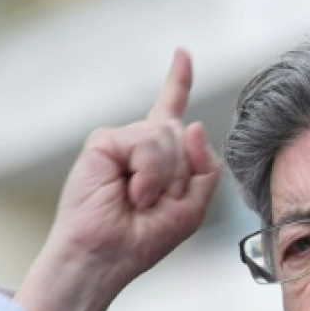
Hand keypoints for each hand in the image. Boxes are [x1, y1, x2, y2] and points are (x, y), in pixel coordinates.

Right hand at [16, 48, 220, 310]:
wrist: (106, 256)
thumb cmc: (143, 239)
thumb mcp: (192, 208)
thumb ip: (204, 168)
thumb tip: (194, 124)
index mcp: (160, 158)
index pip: (171, 111)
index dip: (178, 82)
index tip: (182, 54)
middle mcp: (141, 144)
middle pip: (185, 136)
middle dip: (182, 175)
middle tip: (157, 205)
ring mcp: (122, 140)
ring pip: (169, 137)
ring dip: (165, 177)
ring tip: (141, 201)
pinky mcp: (105, 141)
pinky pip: (146, 142)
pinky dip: (148, 173)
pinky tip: (131, 192)